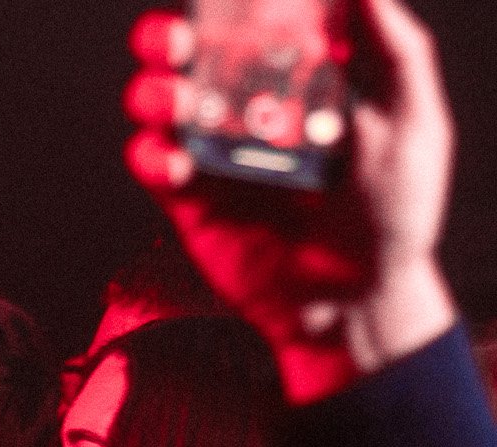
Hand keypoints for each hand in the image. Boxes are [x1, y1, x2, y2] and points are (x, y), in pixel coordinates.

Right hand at [124, 0, 456, 400]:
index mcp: (299, 78)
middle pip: (190, 53)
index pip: (255, 20)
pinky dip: (149, 156)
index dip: (232, 3)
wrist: (349, 302)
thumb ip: (395, 55)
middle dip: (169, 35)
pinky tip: (176, 165)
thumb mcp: (412, 126)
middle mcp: (248, 108)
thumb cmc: (389, 217)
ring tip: (174, 101)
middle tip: (180, 39)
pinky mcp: (185, 200)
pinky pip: (148, 164)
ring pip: (157, 102)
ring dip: (153, 92)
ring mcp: (213, 152)